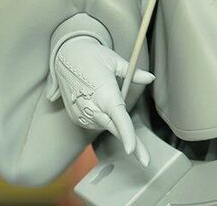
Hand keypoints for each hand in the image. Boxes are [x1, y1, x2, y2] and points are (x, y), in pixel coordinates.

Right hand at [48, 35, 153, 165]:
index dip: (126, 133)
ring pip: (106, 126)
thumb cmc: (93, 56)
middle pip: (115, 128)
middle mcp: (92, 106)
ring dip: (113, 121)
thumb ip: (133, 73)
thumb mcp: (115, 61)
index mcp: (105, 92)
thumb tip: (150, 78)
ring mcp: (82, 114)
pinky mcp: (76, 117)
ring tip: (104, 94)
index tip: (132, 150)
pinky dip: (102, 118)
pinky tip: (98, 102)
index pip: (118, 116)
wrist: (66, 55)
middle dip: (130, 143)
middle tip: (146, 161)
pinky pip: (95, 123)